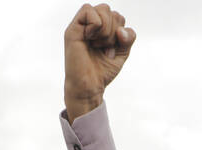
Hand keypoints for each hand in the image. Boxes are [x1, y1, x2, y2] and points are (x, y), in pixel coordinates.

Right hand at [64, 3, 135, 121]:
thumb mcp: (122, 53)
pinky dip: (96, 25)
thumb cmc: (102, 71)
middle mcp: (91, 25)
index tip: (113, 48)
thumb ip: (128, 38)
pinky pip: (88, 10)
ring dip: (106, 29)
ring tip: (98, 45)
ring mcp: (81, 26)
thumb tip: (121, 30)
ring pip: (103, 9)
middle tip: (105, 47)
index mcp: (102, 30)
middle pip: (110, 10)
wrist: (89, 87)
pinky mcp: (73, 29)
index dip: (121, 31)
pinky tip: (90, 39)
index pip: (117, 16)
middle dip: (114, 30)